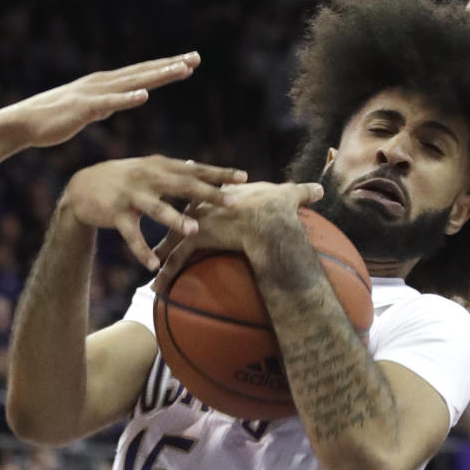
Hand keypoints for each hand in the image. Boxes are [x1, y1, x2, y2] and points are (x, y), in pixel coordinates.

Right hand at [0, 52, 201, 150]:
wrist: (23, 124)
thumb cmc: (56, 119)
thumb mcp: (92, 110)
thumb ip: (110, 103)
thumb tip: (126, 99)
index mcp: (107, 84)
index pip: (143, 73)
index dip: (167, 67)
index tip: (191, 61)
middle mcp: (103, 83)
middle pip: (143, 72)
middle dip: (171, 64)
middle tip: (197, 57)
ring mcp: (94, 94)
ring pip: (132, 83)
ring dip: (157, 76)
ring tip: (181, 70)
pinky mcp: (83, 108)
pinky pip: (109, 103)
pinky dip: (127, 99)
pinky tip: (144, 96)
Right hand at [62, 156, 246, 268]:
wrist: (82, 187)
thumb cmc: (123, 179)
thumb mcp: (147, 169)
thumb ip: (172, 170)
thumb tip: (199, 164)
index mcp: (159, 166)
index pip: (195, 169)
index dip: (219, 173)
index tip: (245, 178)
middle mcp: (147, 177)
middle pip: (182, 185)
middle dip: (208, 193)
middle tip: (232, 203)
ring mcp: (130, 195)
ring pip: (156, 208)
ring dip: (175, 219)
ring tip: (194, 230)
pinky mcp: (115, 213)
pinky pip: (131, 235)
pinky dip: (141, 251)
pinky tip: (153, 266)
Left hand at [153, 180, 322, 292]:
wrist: (270, 221)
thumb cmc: (279, 208)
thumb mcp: (291, 195)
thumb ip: (302, 192)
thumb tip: (320, 189)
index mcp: (221, 193)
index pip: (200, 188)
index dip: (191, 186)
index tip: (179, 184)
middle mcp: (205, 204)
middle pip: (178, 212)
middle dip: (164, 217)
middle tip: (152, 221)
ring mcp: (198, 221)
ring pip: (172, 237)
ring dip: (159, 250)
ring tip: (148, 262)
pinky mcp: (197, 238)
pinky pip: (176, 259)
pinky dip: (165, 272)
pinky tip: (154, 285)